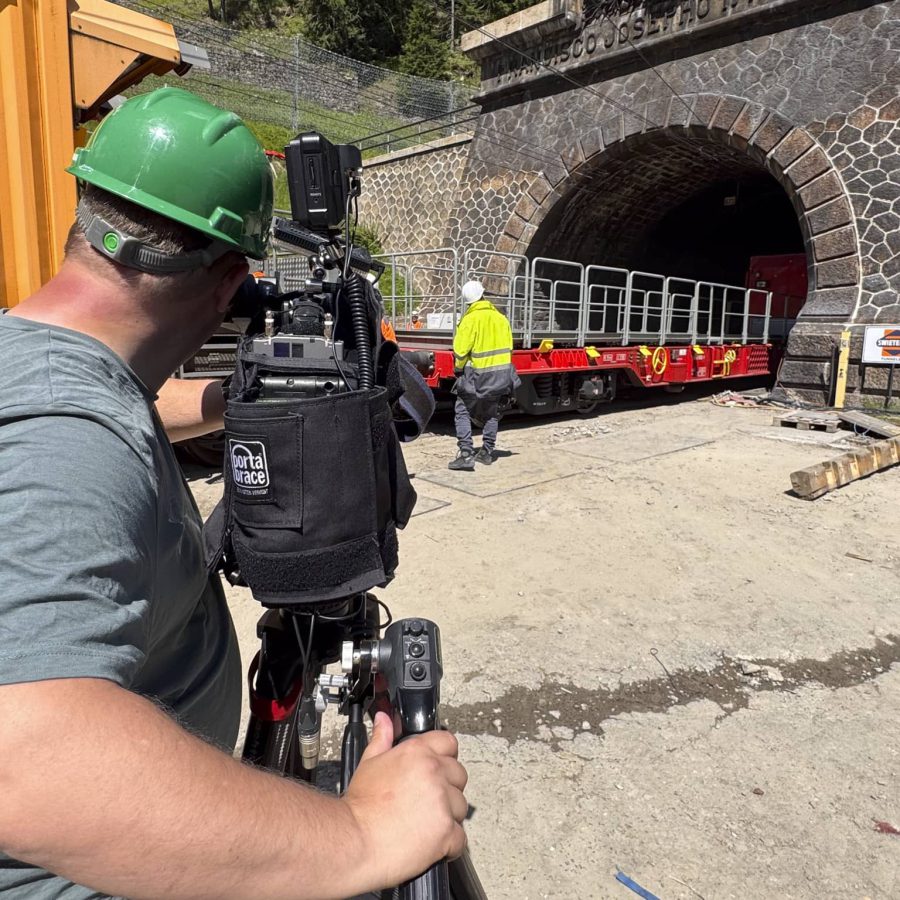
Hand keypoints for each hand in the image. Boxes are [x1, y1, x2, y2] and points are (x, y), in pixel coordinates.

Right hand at [341, 712, 468, 889]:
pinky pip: (460, 837)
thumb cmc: (360, 806)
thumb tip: (384, 720)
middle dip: (447, 788)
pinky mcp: (447, 830)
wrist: (355, 841)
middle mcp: (434, 772)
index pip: (449, 742)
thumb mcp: (368, 764)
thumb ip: (382, 738)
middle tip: (426, 801)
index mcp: (417, 753)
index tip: (438, 769)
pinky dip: (449, 843)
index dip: (444, 756)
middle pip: (459, 775)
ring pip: (461, 806)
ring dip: (448, 816)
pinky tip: (430, 842)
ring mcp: (442, 801)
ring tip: (424, 824)